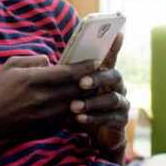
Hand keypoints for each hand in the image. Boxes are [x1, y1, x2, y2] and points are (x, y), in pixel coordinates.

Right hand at [0, 55, 97, 143]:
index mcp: (33, 80)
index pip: (68, 72)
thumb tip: (51, 60)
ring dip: (88, 97)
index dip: (85, 66)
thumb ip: (32, 60)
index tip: (96, 61)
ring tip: (95, 89)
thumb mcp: (9, 67)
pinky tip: (81, 104)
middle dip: (92, 80)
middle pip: (78, 88)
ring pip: (78, 104)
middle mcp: (42, 98)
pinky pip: (71, 117)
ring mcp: (47, 115)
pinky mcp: (48, 127)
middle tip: (101, 73)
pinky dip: (79, 110)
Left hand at [70, 33, 129, 156]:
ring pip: (113, 98)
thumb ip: (60, 74)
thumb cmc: (73, 104)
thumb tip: (45, 61)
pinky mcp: (120, 120)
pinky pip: (111, 118)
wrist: (87, 132)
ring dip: (93, 102)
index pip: (109, 56)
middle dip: (97, 79)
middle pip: (114, 75)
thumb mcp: (65, 88)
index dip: (114, 45)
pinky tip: (80, 119)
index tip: (117, 33)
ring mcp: (121, 102)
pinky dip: (95, 118)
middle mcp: (115, 85)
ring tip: (74, 106)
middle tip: (81, 83)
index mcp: (102, 72)